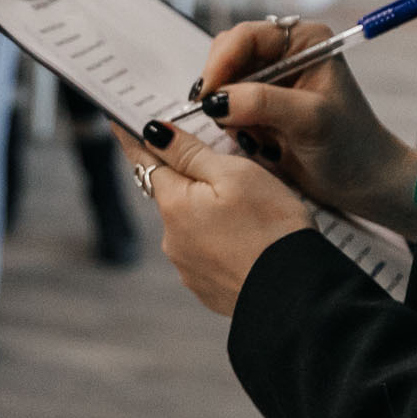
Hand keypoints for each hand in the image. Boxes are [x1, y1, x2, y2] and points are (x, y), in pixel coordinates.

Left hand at [115, 120, 311, 315]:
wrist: (298, 296)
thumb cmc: (272, 228)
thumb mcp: (235, 174)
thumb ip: (190, 152)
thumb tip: (153, 133)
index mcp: (175, 204)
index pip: (145, 160)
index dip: (134, 139)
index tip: (118, 121)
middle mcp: (172, 238)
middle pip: (173, 193)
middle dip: (189, 179)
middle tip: (222, 167)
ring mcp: (188, 267)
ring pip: (191, 224)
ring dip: (208, 213)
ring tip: (249, 213)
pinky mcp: (207, 287)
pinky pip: (207, 252)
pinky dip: (221, 242)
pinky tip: (249, 242)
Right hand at [194, 19, 416, 233]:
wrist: (364, 183)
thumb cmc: (350, 146)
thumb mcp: (309, 119)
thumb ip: (263, 102)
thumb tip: (216, 100)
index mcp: (304, 42)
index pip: (246, 37)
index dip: (222, 61)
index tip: (207, 94)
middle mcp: (285, 54)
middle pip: (228, 56)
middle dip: (222, 88)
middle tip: (224, 120)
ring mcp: (272, 81)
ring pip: (224, 85)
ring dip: (229, 112)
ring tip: (255, 138)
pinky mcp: (262, 107)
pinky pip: (229, 108)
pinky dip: (235, 126)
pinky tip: (259, 144)